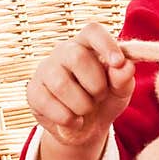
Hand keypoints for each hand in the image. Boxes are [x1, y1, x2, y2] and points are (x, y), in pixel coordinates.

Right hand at [26, 21, 135, 146]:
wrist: (85, 129)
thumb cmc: (105, 100)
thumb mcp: (120, 92)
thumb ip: (124, 79)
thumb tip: (125, 66)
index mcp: (87, 45)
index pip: (92, 31)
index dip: (105, 44)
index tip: (118, 62)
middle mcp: (63, 52)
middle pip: (77, 57)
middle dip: (96, 84)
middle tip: (100, 97)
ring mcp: (45, 70)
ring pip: (61, 83)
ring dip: (82, 105)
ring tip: (86, 110)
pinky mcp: (33, 91)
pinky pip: (48, 104)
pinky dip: (68, 118)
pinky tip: (74, 120)